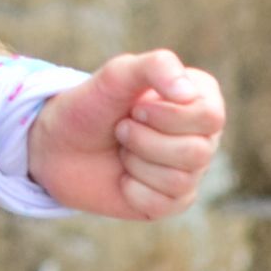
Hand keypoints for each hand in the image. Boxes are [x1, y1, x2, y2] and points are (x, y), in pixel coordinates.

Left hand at [25, 50, 224, 221]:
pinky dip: (132, 189)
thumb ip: (156, 66)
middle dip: (145, 140)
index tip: (135, 107)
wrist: (59, 145)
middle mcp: (203, 135)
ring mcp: (191, 171)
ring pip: (180, 179)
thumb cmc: (92, 104)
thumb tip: (188, 93)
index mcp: (200, 98)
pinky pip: (163, 204)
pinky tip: (123, 175)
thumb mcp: (117, 74)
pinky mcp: (172, 202)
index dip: (167, 116)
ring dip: (136, 162)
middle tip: (121, 128)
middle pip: (198, 151)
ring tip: (122, 148)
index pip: (211, 117)